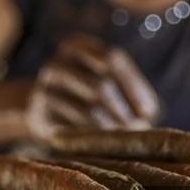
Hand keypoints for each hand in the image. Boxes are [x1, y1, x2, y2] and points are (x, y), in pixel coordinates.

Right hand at [26, 34, 160, 140]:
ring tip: (124, 139)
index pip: (112, 58)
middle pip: (101, 86)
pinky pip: (76, 131)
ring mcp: (45, 90)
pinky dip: (95, 140)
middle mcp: (56, 64)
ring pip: (90, 111)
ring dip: (113, 129)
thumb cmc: (90, 95)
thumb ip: (134, 91)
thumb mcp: (114, 84)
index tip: (148, 112)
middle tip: (138, 131)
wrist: (46, 112)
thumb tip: (146, 113)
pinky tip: (103, 143)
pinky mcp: (40, 118)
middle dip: (124, 113)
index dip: (133, 85)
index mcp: (76, 46)